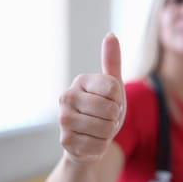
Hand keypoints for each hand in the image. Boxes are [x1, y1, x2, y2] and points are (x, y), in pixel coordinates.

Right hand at [58, 33, 124, 164]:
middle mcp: (66, 97)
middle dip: (114, 118)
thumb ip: (112, 62)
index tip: (111, 101)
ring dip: (108, 133)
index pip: (114, 87)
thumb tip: (111, 35)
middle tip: (105, 119)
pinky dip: (101, 146)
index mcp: (80, 81)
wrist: (88, 142)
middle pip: (110, 109)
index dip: (119, 99)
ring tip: (98, 130)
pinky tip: (91, 143)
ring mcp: (63, 120)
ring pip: (106, 128)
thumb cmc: (102, 111)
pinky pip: (99, 145)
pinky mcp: (66, 141)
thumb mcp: (112, 87)